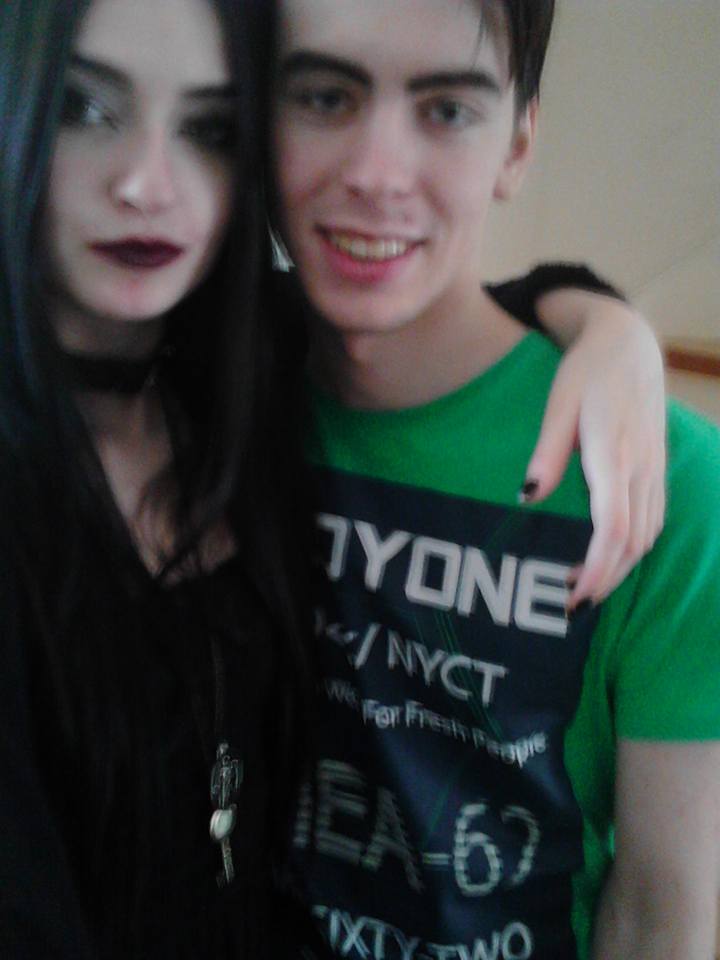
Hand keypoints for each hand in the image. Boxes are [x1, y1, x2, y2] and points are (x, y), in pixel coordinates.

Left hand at [523, 294, 665, 609]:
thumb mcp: (560, 404)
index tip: (576, 593)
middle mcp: (642, 467)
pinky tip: (606, 556)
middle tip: (570, 603)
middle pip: (634, 541)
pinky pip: (652, 520)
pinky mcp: (656, 470)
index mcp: (615, 452)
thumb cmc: (588, 373)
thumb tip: (527, 499)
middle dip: (606, 579)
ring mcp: (655, 469)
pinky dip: (631, 548)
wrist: (631, 346)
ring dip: (619, 568)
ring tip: (581, 585)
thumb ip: (547, 452)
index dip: (599, 566)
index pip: (614, 524)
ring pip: (647, 535)